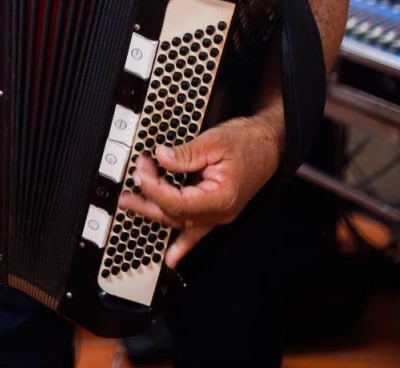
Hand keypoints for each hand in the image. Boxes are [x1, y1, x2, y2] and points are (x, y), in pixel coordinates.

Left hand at [118, 112, 283, 267]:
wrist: (269, 145)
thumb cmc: (248, 143)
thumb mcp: (216, 141)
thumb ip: (186, 153)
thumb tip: (161, 158)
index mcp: (221, 197)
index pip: (178, 202)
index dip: (154, 188)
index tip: (141, 171)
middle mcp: (219, 213)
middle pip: (174, 214)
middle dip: (148, 198)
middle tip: (130, 185)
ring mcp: (217, 215)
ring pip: (179, 221)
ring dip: (154, 211)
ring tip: (130, 203)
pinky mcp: (215, 211)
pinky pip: (196, 232)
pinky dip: (183, 246)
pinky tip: (171, 259)